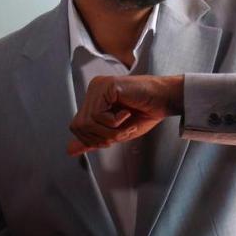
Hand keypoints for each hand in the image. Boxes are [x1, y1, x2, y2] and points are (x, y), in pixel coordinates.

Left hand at [67, 74, 183, 155]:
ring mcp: (99, 86)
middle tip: (124, 130)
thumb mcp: (117, 132)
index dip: (95, 138)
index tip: (117, 134)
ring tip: (127, 122)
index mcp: (94, 99)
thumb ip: (94, 139)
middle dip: (103, 136)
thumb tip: (70, 150)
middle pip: (79, 126)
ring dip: (111, 130)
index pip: (77, 126)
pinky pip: (98, 115)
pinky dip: (115, 122)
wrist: (166, 100)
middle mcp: (93, 90)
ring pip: (88, 122)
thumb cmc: (147, 112)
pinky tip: (127, 112)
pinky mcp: (106, 85)